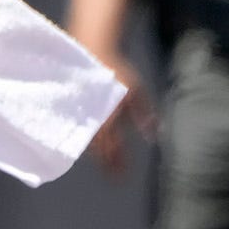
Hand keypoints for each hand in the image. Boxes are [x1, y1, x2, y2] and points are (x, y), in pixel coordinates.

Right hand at [82, 45, 154, 175]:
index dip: (117, 164)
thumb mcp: (137, 91)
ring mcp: (82, 114)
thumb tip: (153, 135)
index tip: (122, 177)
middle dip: (107, 165)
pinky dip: (88, 142)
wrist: (92, 51)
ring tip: (105, 165)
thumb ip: (144, 114)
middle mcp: (93, 120)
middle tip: (114, 178)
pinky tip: (92, 146)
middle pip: (99, 150)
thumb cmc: (117, 71)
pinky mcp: (75, 109)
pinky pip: (80, 131)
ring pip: (88, 142)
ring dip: (97, 155)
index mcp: (108, 118)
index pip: (113, 149)